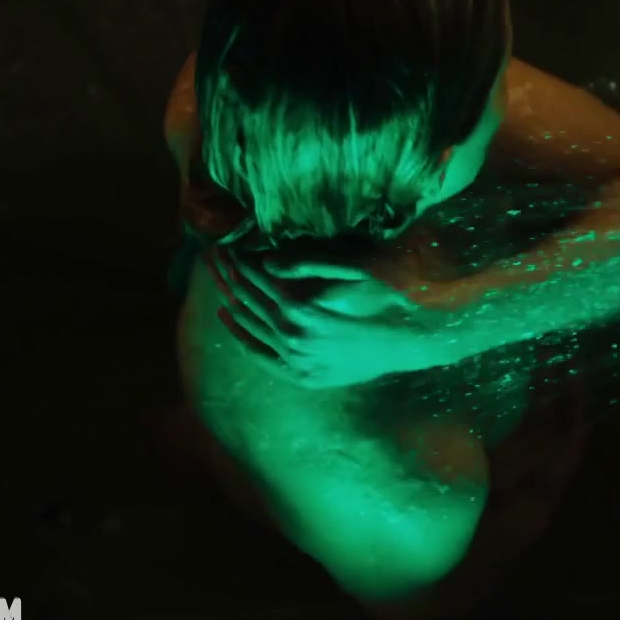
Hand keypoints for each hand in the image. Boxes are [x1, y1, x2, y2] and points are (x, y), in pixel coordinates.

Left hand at [207, 248, 459, 387]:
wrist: (410, 340)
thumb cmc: (384, 297)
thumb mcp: (351, 268)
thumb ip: (306, 261)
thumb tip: (264, 258)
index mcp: (301, 305)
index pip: (256, 275)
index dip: (239, 257)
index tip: (225, 244)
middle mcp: (291, 335)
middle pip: (247, 298)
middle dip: (227, 275)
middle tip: (210, 257)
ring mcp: (295, 359)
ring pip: (249, 325)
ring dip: (230, 299)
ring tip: (216, 279)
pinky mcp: (302, 375)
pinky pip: (261, 356)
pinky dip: (242, 337)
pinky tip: (229, 318)